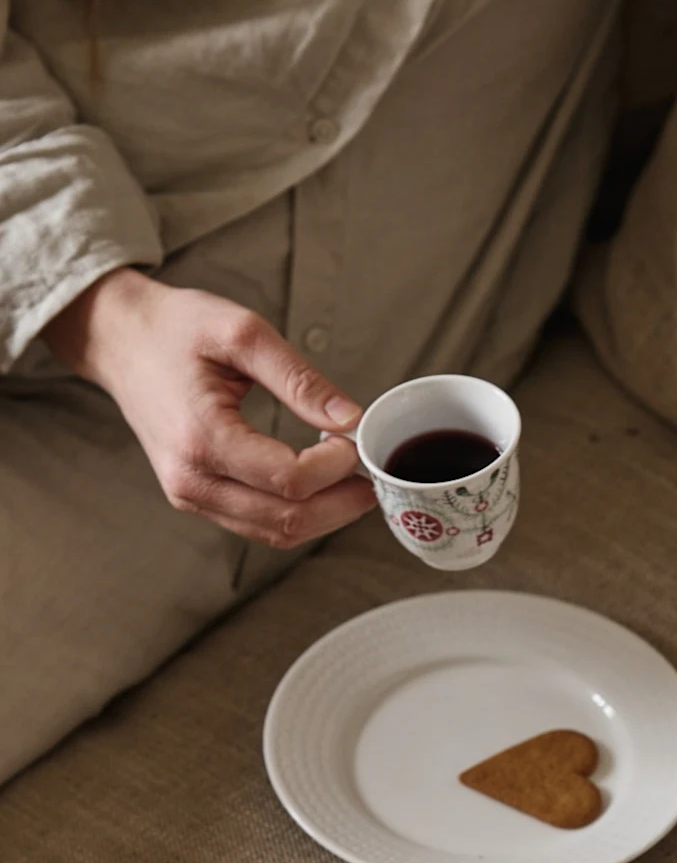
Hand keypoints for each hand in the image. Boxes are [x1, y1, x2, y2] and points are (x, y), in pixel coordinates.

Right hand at [44, 268, 374, 547]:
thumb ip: (298, 378)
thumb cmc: (175, 329)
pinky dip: (297, 515)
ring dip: (324, 516)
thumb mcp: (242, 333)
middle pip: (286, 519)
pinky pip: (257, 526)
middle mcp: (190, 480)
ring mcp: (189, 495)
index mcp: (201, 437)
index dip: (334, 467)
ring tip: (353, 483)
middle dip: (340, 502)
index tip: (354, 439)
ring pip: (274, 533)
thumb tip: (350, 417)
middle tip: (370, 474)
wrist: (120, 340)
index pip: (288, 479)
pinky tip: (321, 487)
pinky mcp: (195, 498)